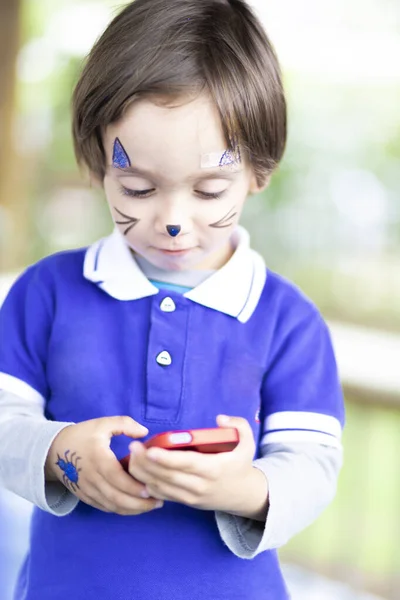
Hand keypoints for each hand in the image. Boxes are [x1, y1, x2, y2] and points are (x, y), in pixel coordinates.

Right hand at [45, 416, 163, 514]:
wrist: (54, 451)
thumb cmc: (82, 435)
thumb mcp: (103, 424)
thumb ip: (125, 424)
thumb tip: (144, 432)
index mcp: (98, 459)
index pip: (117, 479)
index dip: (133, 487)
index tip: (150, 489)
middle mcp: (92, 478)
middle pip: (117, 498)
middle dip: (139, 504)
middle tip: (158, 502)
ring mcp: (87, 490)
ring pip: (112, 506)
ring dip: (132, 509)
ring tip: (151, 506)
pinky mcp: (85, 496)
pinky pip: (105, 507)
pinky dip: (120, 510)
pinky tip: (134, 507)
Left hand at [127, 416, 268, 519]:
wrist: (242, 495)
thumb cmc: (240, 464)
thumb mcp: (248, 443)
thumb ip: (238, 426)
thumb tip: (219, 419)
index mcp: (214, 469)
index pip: (186, 464)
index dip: (166, 459)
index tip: (149, 449)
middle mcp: (200, 485)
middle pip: (168, 476)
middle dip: (147, 463)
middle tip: (133, 447)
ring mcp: (191, 496)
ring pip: (162, 487)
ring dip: (143, 474)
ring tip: (131, 456)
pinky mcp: (185, 502)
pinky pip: (162, 495)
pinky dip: (148, 485)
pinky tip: (138, 472)